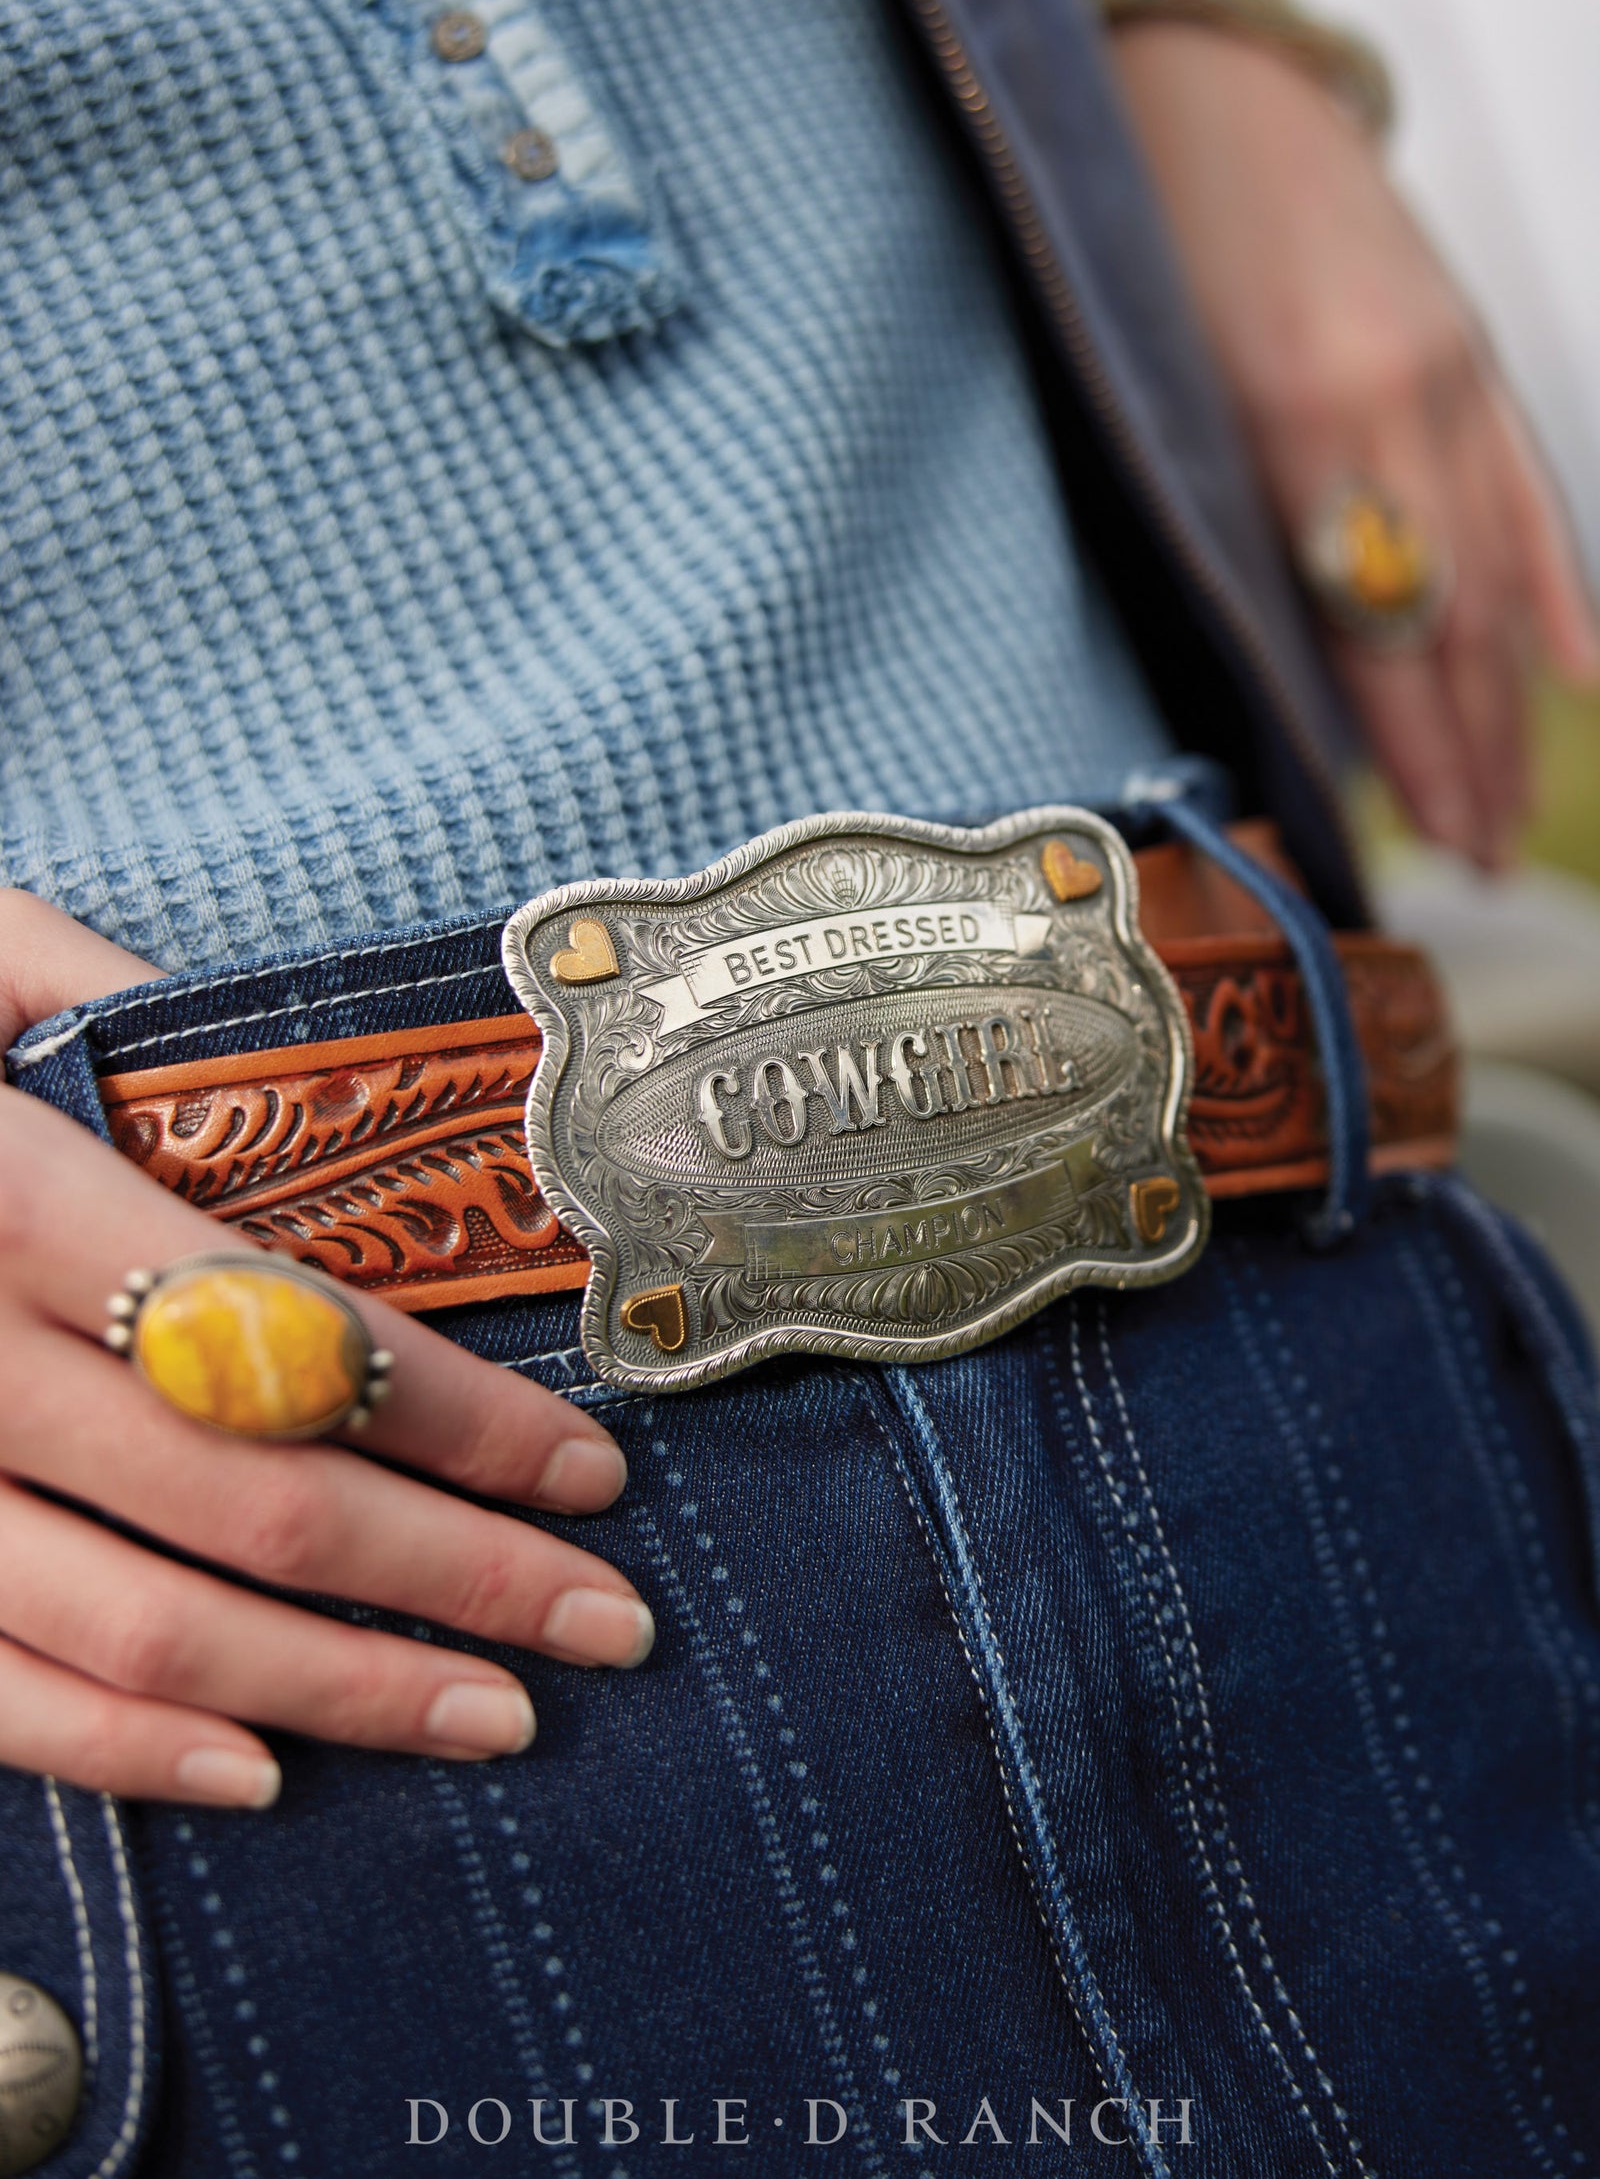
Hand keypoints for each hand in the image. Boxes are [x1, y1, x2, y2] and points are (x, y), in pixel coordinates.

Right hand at [0, 891, 651, 1808]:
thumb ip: (98, 995)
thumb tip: (286, 1058)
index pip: (283, 1335)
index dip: (461, 1418)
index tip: (590, 1467)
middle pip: (245, 1499)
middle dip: (455, 1574)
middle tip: (609, 1622)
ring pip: (130, 1624)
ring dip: (334, 1688)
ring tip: (493, 1715)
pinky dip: (122, 1748)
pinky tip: (259, 1768)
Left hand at [1079, 0, 1599, 869]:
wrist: (1180, 63)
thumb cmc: (1119, 230)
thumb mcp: (1143, 385)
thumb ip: (1211, 521)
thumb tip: (1263, 672)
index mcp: (1294, 415)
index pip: (1375, 633)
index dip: (1408, 753)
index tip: (1421, 851)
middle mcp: (1393, 396)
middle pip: (1450, 620)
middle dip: (1463, 757)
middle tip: (1470, 865)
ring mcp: (1442, 362)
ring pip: (1494, 571)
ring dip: (1503, 705)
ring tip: (1503, 814)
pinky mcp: (1457, 335)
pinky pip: (1523, 482)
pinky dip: (1554, 584)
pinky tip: (1581, 672)